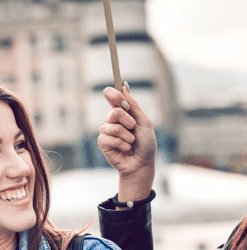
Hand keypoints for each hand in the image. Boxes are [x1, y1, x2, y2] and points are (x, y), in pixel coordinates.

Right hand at [99, 83, 156, 199]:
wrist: (142, 163)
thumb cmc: (146, 144)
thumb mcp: (144, 122)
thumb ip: (133, 105)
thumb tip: (124, 85)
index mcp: (123, 113)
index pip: (111, 97)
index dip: (112, 94)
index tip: (116, 94)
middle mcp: (112, 120)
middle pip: (114, 112)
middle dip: (127, 120)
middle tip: (133, 128)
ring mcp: (107, 131)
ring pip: (113, 127)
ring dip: (127, 136)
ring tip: (131, 143)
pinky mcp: (103, 143)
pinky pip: (109, 138)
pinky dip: (122, 144)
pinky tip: (125, 150)